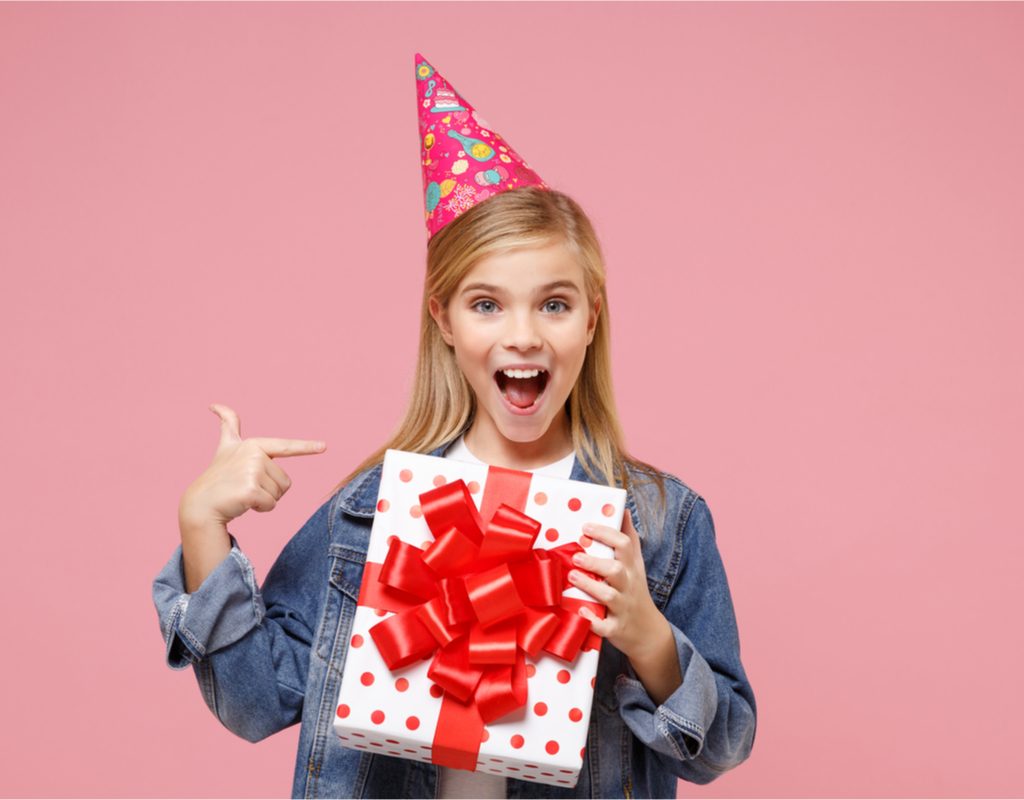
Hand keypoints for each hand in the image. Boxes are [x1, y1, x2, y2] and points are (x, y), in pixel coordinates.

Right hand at [178, 403, 327, 529]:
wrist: (200, 503)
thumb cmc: (218, 476)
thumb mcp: (226, 447)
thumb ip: (228, 426)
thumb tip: (215, 404)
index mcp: (254, 445)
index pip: (285, 446)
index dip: (306, 447)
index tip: (324, 446)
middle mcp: (254, 454)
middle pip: (285, 481)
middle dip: (270, 489)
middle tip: (246, 487)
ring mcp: (251, 471)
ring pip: (279, 494)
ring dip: (264, 499)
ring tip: (243, 493)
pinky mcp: (250, 490)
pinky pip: (271, 504)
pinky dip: (260, 508)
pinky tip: (243, 503)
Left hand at [567, 512, 663, 661]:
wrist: (648, 631)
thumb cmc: (635, 591)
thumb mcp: (636, 564)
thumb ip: (628, 538)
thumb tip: (622, 509)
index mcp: (631, 568)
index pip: (624, 545)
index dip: (606, 534)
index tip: (586, 527)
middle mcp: (628, 586)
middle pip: (616, 571)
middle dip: (595, 563)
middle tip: (576, 557)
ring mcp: (622, 608)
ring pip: (609, 596)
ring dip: (590, 586)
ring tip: (572, 576)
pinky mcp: (616, 629)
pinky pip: (605, 626)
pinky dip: (594, 622)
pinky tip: (582, 613)